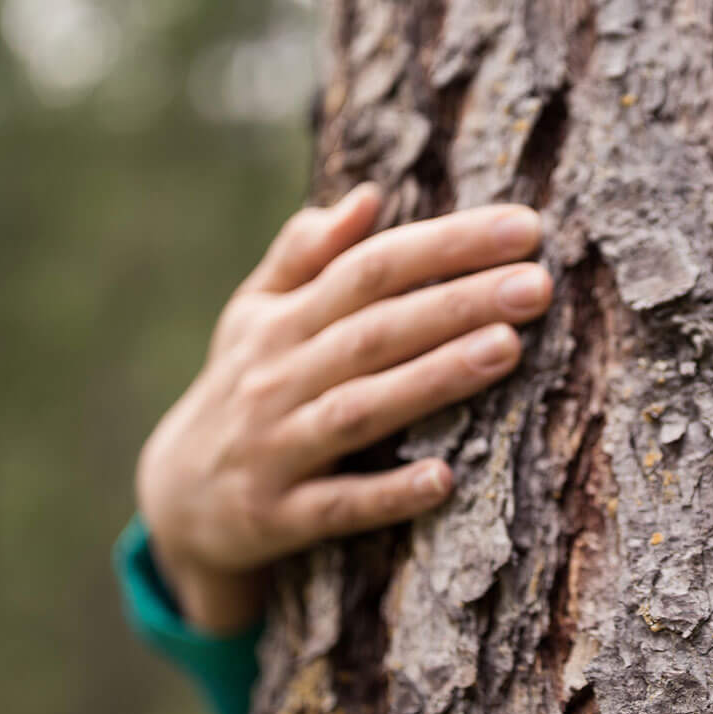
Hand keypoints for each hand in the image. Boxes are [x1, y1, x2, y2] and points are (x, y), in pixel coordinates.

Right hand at [136, 185, 552, 634]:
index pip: (371, 268)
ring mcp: (276, 449)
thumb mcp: (254, 316)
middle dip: (457, 303)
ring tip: (507, 349)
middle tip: (536, 285)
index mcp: (280, 322)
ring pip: (360, 409)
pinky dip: (388, 492)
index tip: (525, 228)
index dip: (446, 244)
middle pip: (375, 331)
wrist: (175, 500)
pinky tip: (445, 480)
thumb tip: (369, 196)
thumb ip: (305, 255)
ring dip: (433, 379)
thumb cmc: (241, 389)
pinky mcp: (278, 517)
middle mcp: (277, 377)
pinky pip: (339, 505)